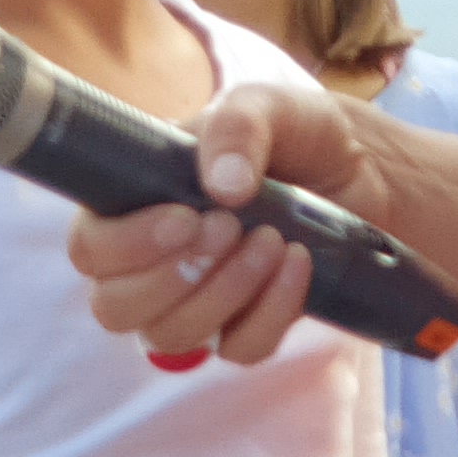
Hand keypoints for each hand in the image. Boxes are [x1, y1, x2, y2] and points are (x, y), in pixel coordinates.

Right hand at [65, 84, 415, 364]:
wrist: (367, 172)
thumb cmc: (300, 133)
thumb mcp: (271, 107)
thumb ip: (238, 127)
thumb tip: (222, 187)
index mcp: (135, 202)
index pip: (90, 249)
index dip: (125, 246)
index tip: (185, 219)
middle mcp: (152, 260)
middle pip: (114, 307)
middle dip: (174, 276)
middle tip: (232, 228)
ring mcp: (196, 300)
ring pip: (171, 335)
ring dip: (224, 293)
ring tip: (273, 240)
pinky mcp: (243, 326)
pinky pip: (238, 349)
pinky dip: (270, 313)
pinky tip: (299, 264)